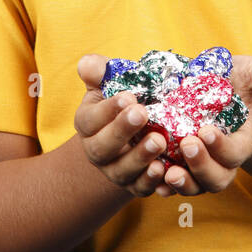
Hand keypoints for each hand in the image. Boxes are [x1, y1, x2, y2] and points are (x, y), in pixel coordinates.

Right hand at [75, 54, 179, 198]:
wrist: (136, 130)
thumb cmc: (123, 101)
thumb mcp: (109, 83)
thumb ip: (99, 72)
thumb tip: (86, 64)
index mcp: (87, 124)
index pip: (90, 120)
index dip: (108, 110)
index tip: (129, 97)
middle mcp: (97, 151)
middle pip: (103, 148)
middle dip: (122, 131)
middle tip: (142, 114)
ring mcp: (115, 171)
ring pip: (122, 171)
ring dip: (140, 157)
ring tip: (159, 141)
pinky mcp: (134, 185)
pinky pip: (140, 188)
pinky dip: (151, 182)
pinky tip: (165, 170)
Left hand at [154, 55, 251, 196]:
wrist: (214, 84)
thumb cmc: (238, 78)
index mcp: (242, 142)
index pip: (235, 154)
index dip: (222, 147)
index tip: (205, 130)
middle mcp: (222, 161)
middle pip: (217, 179)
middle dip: (201, 166)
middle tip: (186, 143)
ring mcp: (200, 165)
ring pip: (195, 186)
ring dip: (182, 183)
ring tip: (167, 172)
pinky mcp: (178, 164)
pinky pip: (171, 183)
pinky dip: (162, 184)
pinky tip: (153, 177)